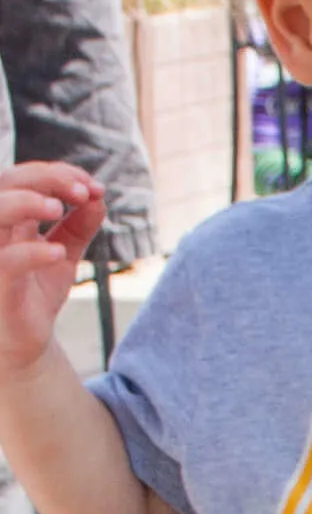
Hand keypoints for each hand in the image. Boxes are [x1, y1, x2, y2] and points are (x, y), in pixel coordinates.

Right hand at [0, 164, 102, 381]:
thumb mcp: (62, 254)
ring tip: (59, 209)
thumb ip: (79, 226)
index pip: (23, 178)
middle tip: (84, 191)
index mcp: (8, 218)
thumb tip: (99, 198)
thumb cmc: (34, 291)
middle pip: (4, 183)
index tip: (94, 186)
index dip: (57, 174)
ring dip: (25, 202)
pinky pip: (5, 262)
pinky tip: (56, 252)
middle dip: (45, 179)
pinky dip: (30, 252)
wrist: (24, 340)